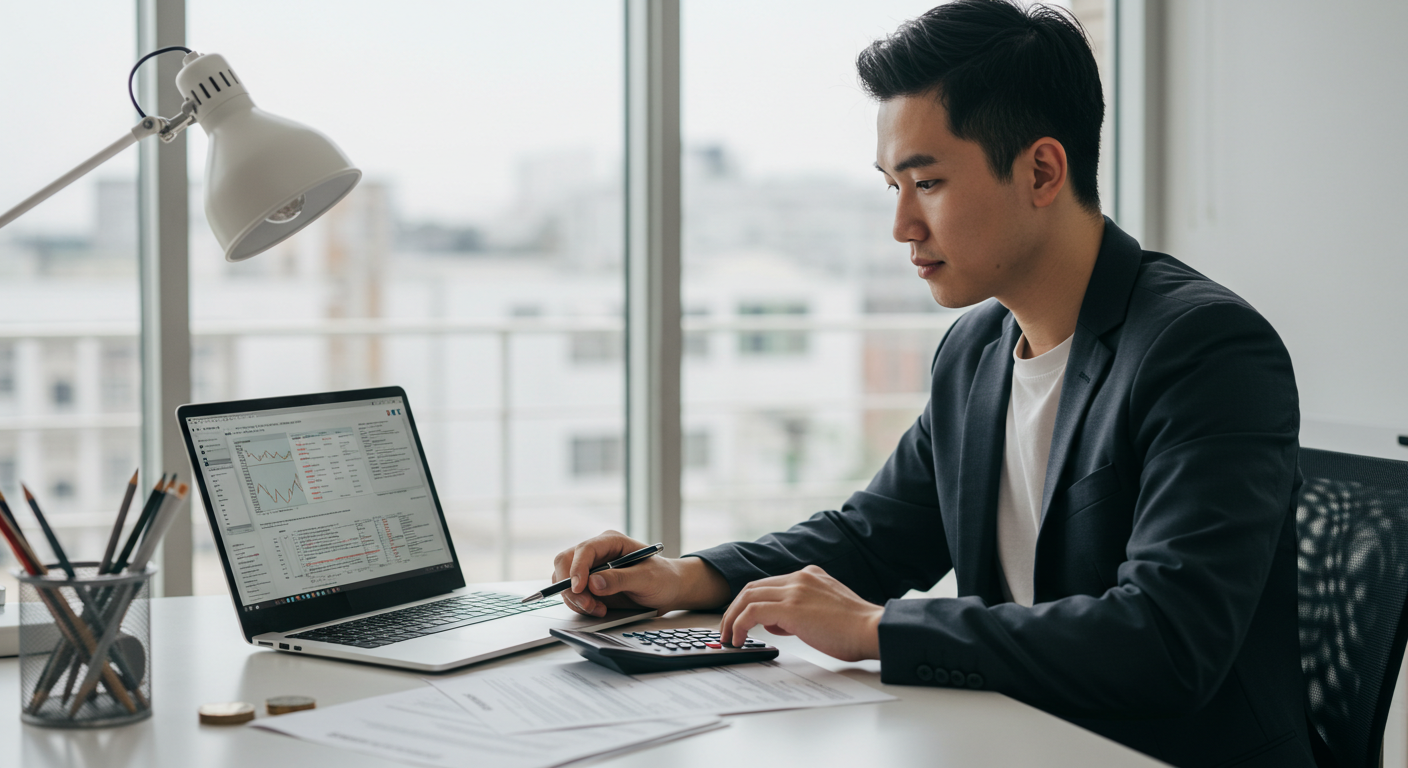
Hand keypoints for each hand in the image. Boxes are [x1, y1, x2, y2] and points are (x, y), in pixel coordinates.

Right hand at [550, 530, 728, 616]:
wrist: (669, 590)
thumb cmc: (663, 578)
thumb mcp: (647, 578)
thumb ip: (621, 579)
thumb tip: (593, 583)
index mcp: (611, 542)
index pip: (585, 549)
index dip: (577, 568)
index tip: (579, 588)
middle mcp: (596, 553)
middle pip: (565, 562)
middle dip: (570, 586)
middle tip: (588, 605)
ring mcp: (590, 569)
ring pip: (563, 580)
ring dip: (575, 599)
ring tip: (598, 609)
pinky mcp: (588, 585)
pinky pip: (571, 594)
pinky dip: (578, 605)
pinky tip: (598, 610)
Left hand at [720, 565, 882, 661]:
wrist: (873, 630)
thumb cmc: (856, 629)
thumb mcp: (825, 612)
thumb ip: (800, 612)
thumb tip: (776, 623)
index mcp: (809, 576)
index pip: (768, 584)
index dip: (750, 603)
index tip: (741, 620)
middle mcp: (800, 577)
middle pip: (752, 587)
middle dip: (734, 609)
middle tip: (727, 628)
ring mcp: (795, 590)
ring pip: (747, 597)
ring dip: (732, 617)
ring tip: (728, 636)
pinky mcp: (791, 607)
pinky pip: (752, 612)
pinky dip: (739, 624)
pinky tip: (738, 639)